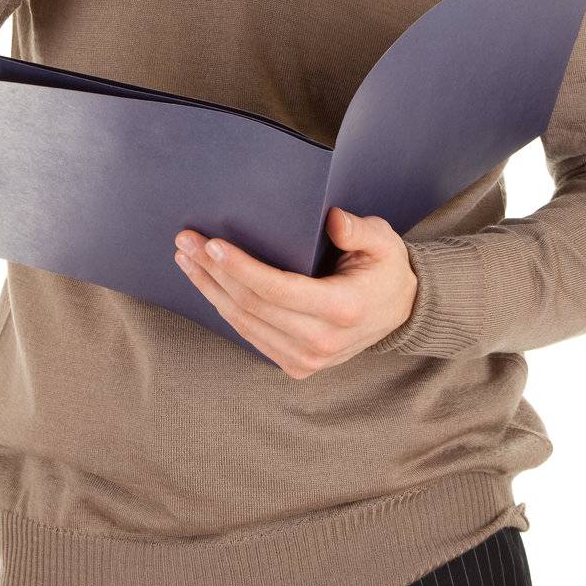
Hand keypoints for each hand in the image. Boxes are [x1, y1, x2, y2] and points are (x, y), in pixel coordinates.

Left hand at [173, 206, 417, 376]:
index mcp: (342, 309)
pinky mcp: (295, 365)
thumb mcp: (384, 242)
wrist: (399, 312)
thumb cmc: (385, 269)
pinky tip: (207, 284)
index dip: (240, 267)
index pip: (278, 289)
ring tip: (186, 259)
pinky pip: (249, 335)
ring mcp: (306, 360)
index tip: (212, 244)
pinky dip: (224, 308)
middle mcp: (321, 342)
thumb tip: (333, 219)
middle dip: (213, 271)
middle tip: (186, 241)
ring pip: (243, 323)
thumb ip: (359, 230)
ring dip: (209, 289)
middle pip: (251, 305)